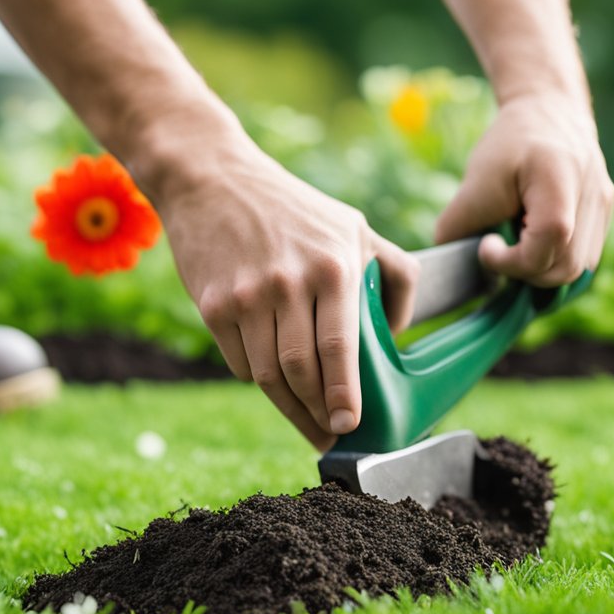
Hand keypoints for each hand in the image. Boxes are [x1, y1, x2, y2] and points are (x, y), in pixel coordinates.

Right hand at [158, 143, 418, 450]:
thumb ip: (394, 273)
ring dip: (290, 408)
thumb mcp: (354, 225)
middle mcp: (289, 283)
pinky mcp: (213, 306)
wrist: (212, 179)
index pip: (340, 348)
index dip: (345, 396)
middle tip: (332, 435)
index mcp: (332, 265)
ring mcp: (246, 297)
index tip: (350, 425)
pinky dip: (260, 378)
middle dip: (318, 414)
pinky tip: (275, 377)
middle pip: (302, 373)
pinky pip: (241, 364)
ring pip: (269, 377)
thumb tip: (400, 332)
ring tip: (308, 420)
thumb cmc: (294, 208)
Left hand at [434, 92, 613, 285]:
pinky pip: (582, 258)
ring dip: (540, 269)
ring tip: (517, 243)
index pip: (549, 240)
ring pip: (577, 270)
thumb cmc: (510, 144)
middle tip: (499, 250)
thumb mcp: (475, 180)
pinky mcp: (605, 216)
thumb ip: (458, 225)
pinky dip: (554, 261)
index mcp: (561, 180)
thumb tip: (449, 265)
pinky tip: (534, 241)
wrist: (549, 111)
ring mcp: (604, 208)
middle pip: (566, 267)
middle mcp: (594, 196)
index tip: (486, 246)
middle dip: (525, 271)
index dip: (513, 260)